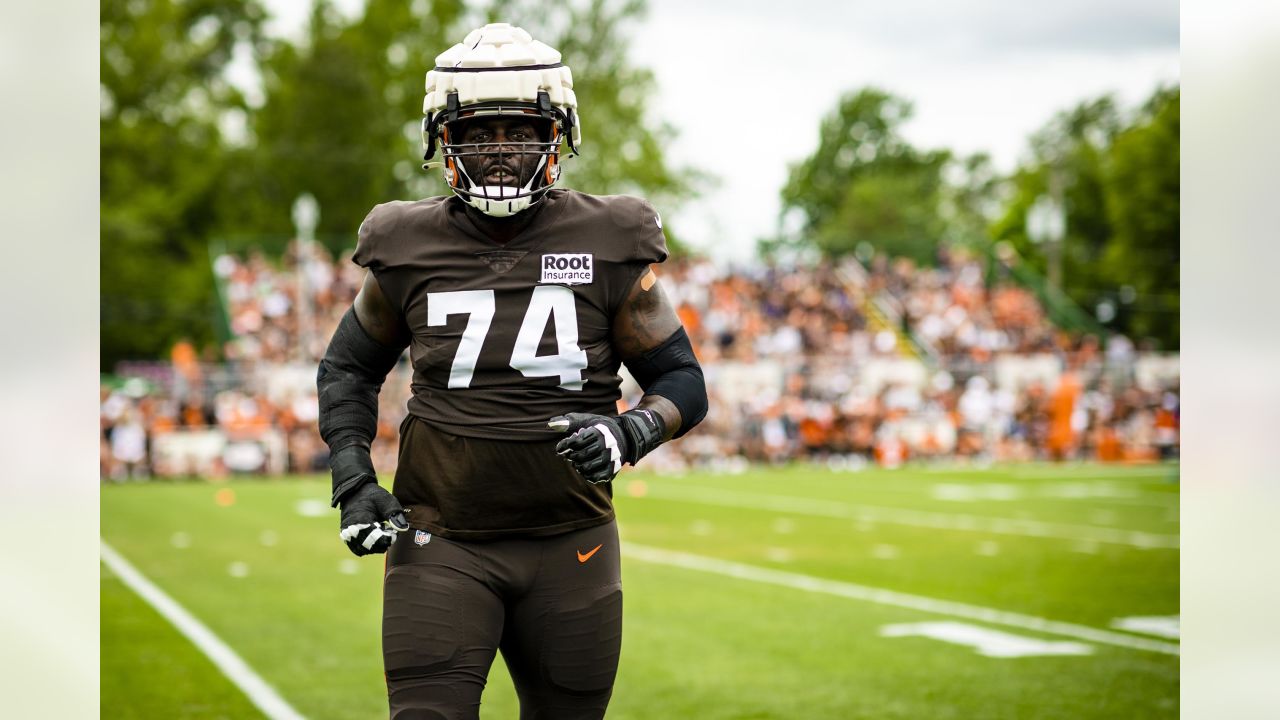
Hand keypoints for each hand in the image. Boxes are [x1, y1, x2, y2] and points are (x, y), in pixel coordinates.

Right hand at [338, 482, 408, 556]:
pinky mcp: (347, 536)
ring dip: (375, 546)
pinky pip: (357, 549)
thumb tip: (403, 529)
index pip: (376, 540)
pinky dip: (367, 548)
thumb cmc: (373, 495)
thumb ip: (394, 514)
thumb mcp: (386, 500)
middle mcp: (352, 529)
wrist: (355, 492)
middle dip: (383, 543)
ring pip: (363, 550)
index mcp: (361, 520)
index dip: (388, 539)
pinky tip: (374, 537)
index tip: (393, 531)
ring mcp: (347, 533)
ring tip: (381, 533)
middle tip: (389, 531)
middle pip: (370, 547)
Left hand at [549, 410, 664, 483]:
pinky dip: (587, 475)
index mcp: (598, 432)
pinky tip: (585, 470)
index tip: (560, 447)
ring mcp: (610, 458)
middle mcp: (606, 445)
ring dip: (577, 466)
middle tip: (570, 455)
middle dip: (571, 456)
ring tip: (577, 462)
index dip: (565, 445)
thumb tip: (550, 424)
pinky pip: (596, 477)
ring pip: (586, 467)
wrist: (625, 436)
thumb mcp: (587, 420)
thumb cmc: (600, 428)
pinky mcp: (612, 469)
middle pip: (581, 455)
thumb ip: (569, 422)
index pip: (576, 441)